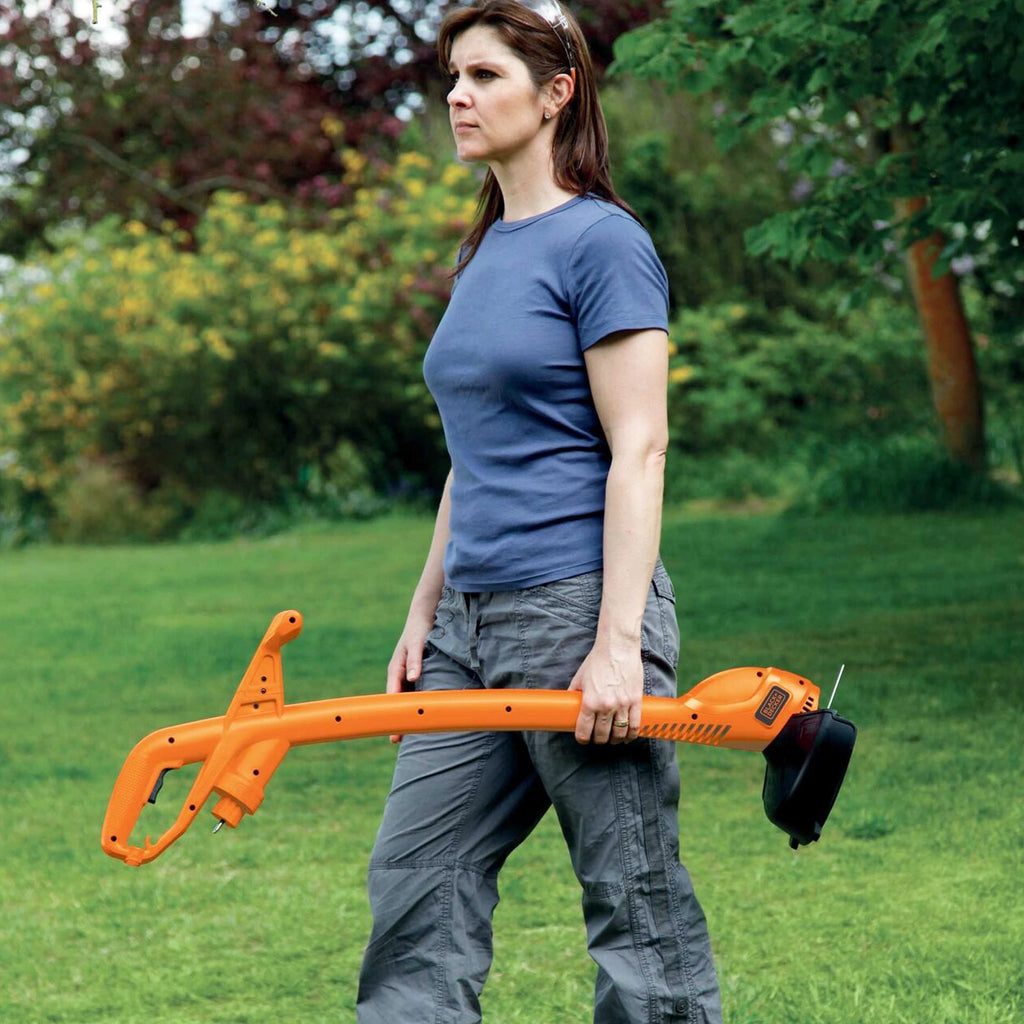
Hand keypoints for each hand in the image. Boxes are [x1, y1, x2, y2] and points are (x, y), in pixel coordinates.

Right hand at [386, 607, 434, 743]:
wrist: (424, 618)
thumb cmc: (419, 630)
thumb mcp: (417, 643)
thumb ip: (415, 660)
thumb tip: (412, 677)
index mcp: (396, 670)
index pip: (392, 696)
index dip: (393, 713)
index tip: (393, 728)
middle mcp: (400, 675)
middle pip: (397, 702)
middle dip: (397, 719)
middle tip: (396, 740)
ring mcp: (407, 677)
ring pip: (406, 700)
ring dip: (407, 715)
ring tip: (409, 734)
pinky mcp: (416, 676)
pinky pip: (416, 694)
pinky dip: (418, 705)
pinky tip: (424, 717)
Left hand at [568, 636, 643, 744]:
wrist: (618, 648)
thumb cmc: (597, 661)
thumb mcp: (580, 678)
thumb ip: (574, 694)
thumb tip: (569, 705)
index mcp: (590, 702)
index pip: (584, 731)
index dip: (582, 738)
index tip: (583, 738)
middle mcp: (606, 706)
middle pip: (602, 735)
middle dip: (598, 740)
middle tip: (597, 738)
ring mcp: (622, 705)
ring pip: (619, 733)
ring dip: (615, 740)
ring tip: (612, 738)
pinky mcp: (635, 701)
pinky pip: (635, 725)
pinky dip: (631, 735)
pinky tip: (627, 736)